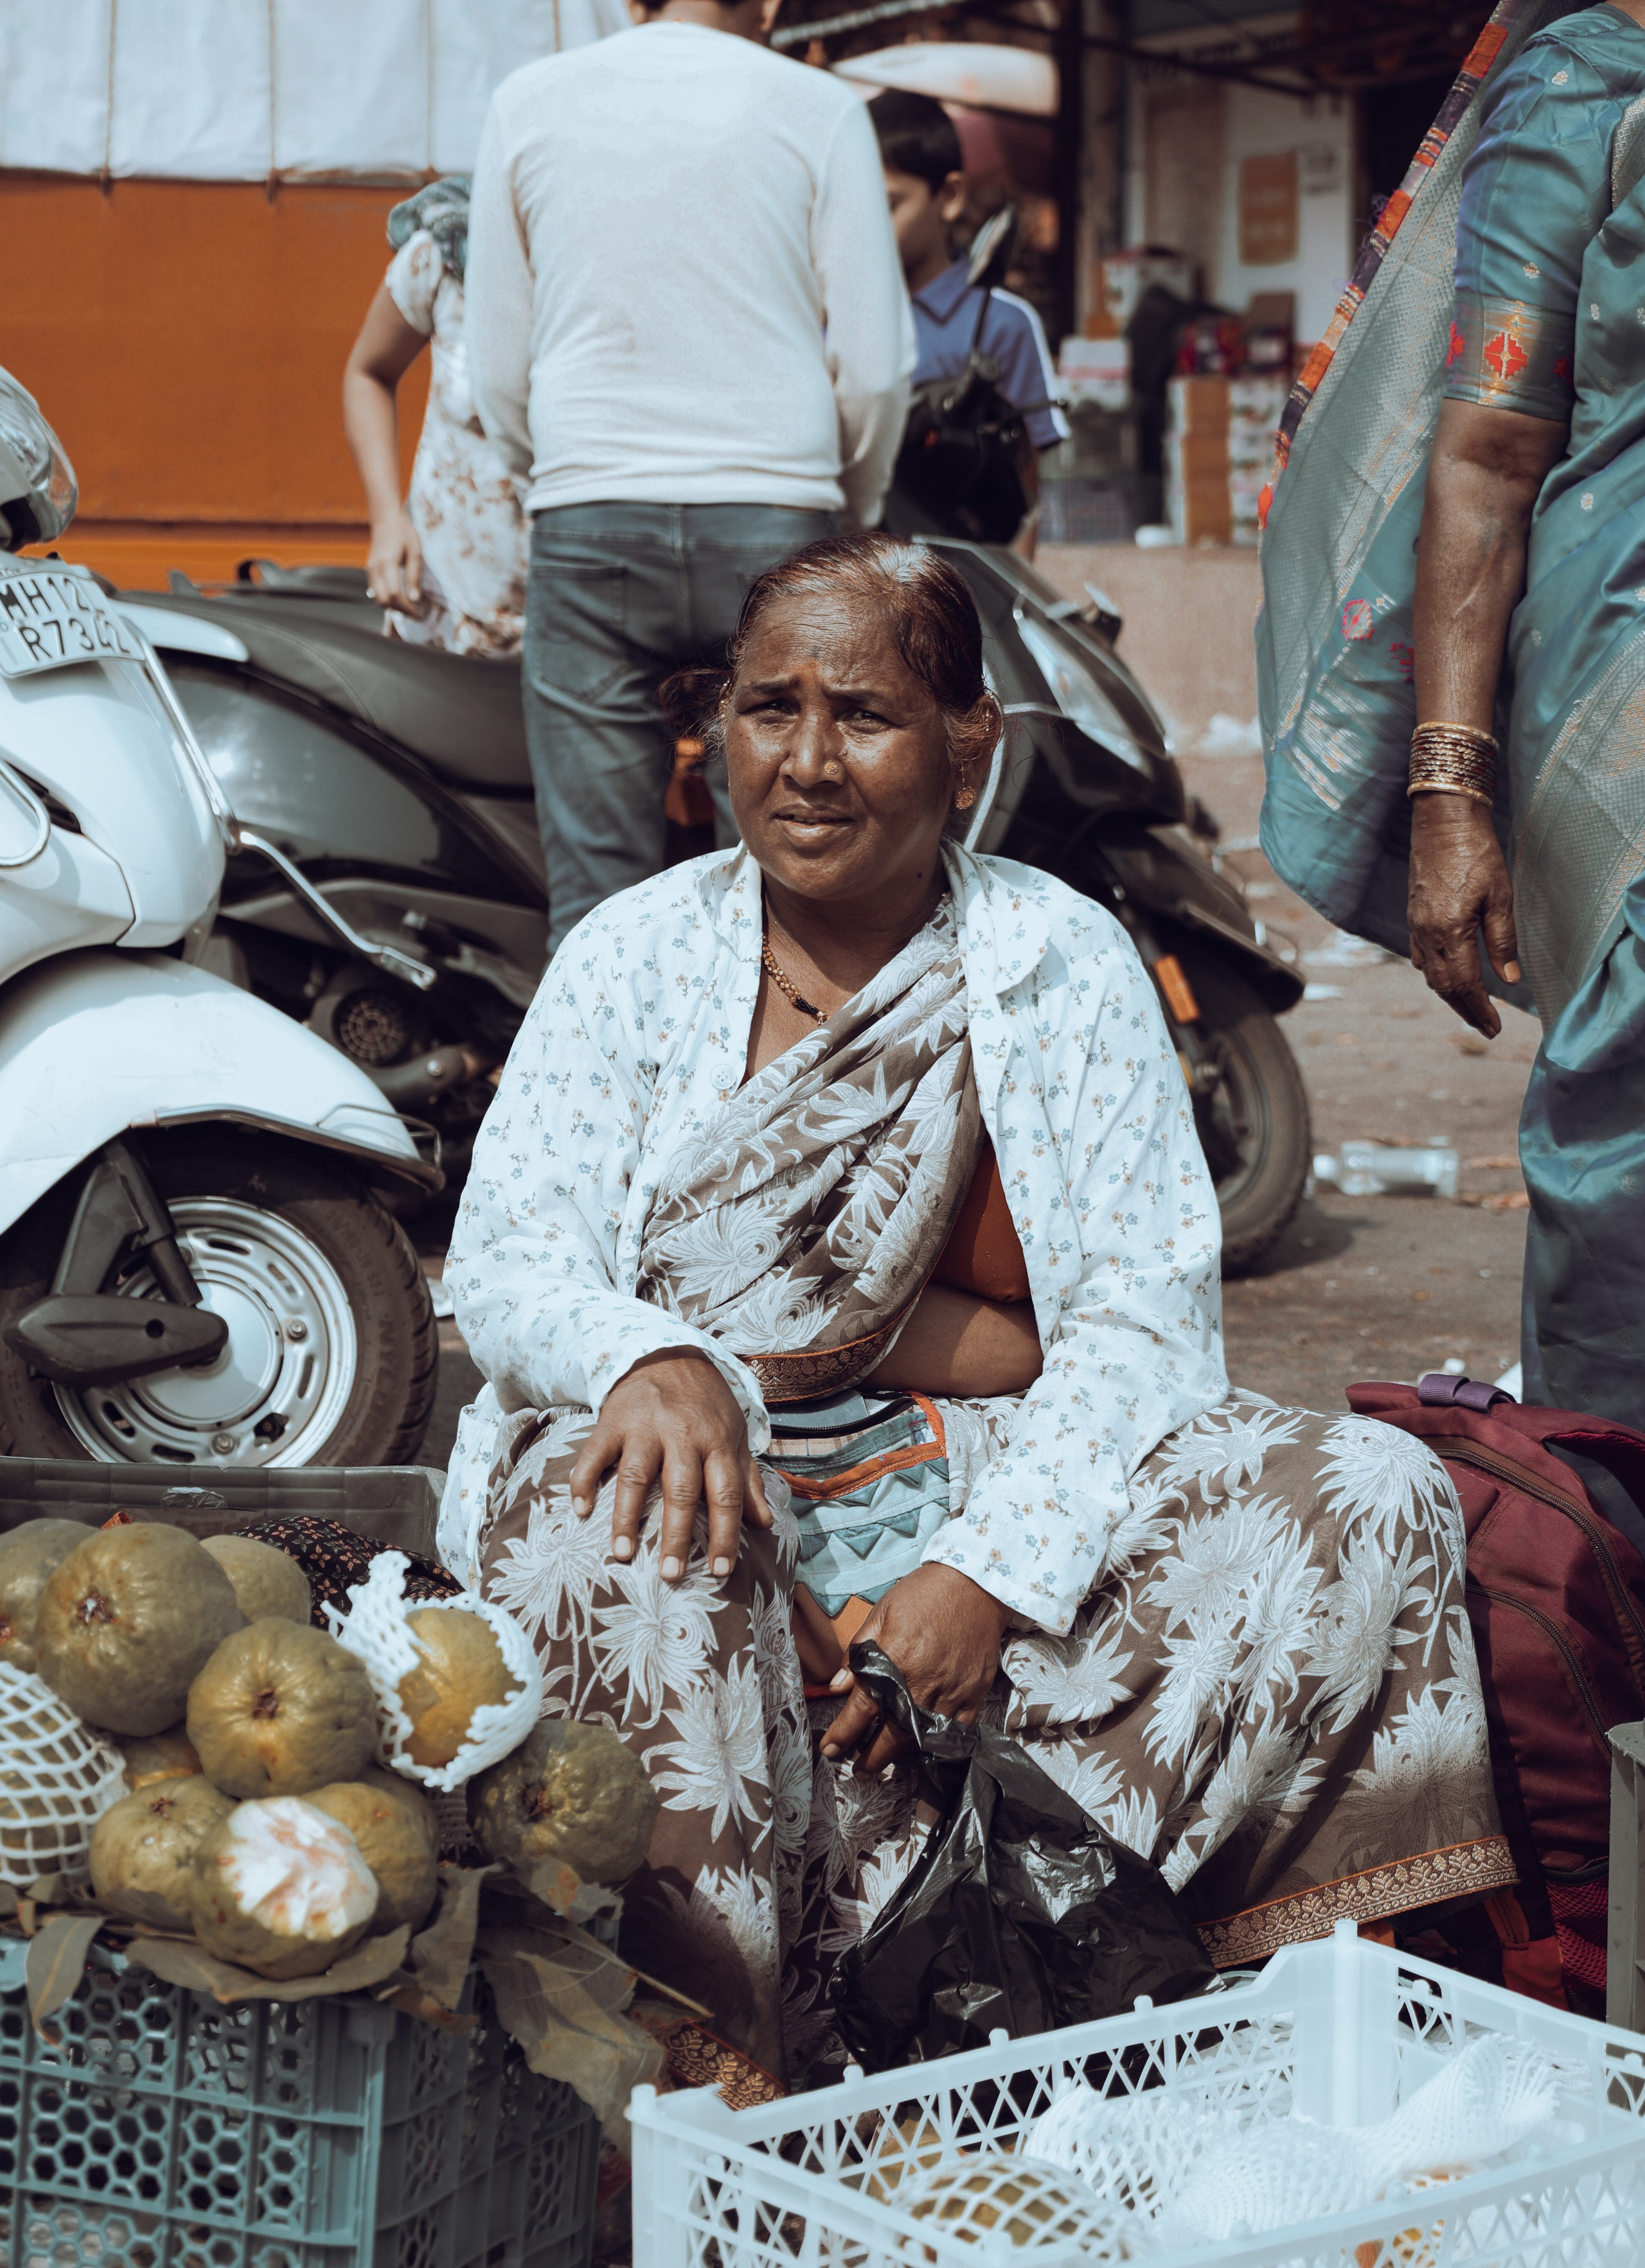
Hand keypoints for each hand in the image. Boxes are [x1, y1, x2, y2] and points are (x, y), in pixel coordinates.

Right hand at [367, 510, 423, 612]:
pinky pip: (375, 591)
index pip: (394, 595)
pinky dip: (387, 598)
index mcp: (387, 564)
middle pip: (383, 601)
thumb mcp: (415, 553)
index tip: (419, 613)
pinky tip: (400, 597)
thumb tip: (415, 599)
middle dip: (399, 610)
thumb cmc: (403, 532)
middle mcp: (375, 569)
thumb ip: (414, 576)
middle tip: (415, 613)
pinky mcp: (369, 570)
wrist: (385, 517)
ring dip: (392, 606)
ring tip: (409, 607)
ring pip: (377, 598)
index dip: (406, 607)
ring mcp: (370, 570)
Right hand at [568, 1349, 770, 1581]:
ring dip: (626, 1517)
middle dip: (677, 1536)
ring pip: (635, 1476)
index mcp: (717, 1441)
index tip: (721, 1570)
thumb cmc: (706, 1404)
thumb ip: (748, 1480)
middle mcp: (682, 1435)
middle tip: (671, 1574)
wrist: (667, 1352)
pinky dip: (584, 1481)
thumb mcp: (735, 1434)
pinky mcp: (612, 1421)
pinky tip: (579, 1510)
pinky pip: (594, 1454)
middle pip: (680, 1490)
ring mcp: (644, 1427)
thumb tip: (764, 1524)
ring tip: (622, 1554)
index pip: (725, 1494)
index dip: (726, 1534)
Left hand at [820, 1563, 1011, 1776]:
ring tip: (886, 1758)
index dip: (842, 1734)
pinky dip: (936, 1742)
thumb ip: (858, 1652)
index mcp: (894, 1662)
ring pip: (921, 1738)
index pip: (861, 1710)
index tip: (829, 1749)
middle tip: (859, 1767)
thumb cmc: (923, 1595)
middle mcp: (921, 1684)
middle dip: (872, 1757)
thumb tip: (836, 1686)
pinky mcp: (974, 1696)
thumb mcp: (881, 1614)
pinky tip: (923, 1742)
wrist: (975, 1585)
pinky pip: (953, 1732)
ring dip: (901, 1753)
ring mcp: (950, 1693)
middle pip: (891, 1736)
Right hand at [1407, 792, 1521, 1037]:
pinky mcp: (1414, 916)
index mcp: (1448, 931)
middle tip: (1485, 1027)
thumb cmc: (1476, 852)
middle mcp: (1426, 934)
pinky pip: (1420, 956)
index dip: (1480, 1010)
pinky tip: (1446, 976)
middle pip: (1443, 986)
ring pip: (1429, 974)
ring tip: (1470, 1008)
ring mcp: (1415, 925)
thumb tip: (1509, 980)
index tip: (1494, 1027)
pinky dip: (1434, 974)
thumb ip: (1503, 941)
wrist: (1442, 821)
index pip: (1463, 985)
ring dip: (1449, 995)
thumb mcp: (1500, 897)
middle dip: (1465, 1010)